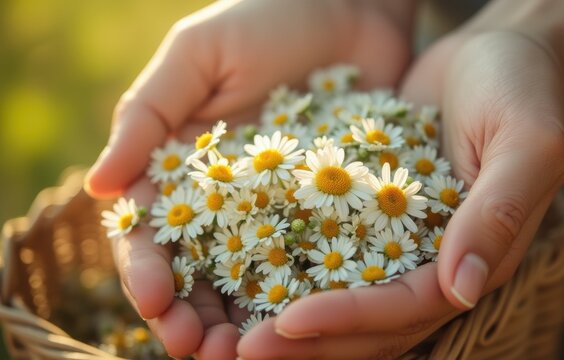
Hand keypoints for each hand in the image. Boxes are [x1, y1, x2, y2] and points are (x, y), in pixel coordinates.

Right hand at [85, 0, 413, 357]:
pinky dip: (306, 298)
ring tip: (240, 356)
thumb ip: (148, 117)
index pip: (155, 233)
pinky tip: (304, 326)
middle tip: (196, 348)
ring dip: (243, 321)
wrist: (351, 8)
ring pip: (254, 281)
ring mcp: (282, 211)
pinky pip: (317, 261)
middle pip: (201, 272)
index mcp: (185, 169)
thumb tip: (98, 188)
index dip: (149, 269)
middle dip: (192, 313)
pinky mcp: (334, 211)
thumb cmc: (267, 20)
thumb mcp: (198, 56)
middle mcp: (230, 200)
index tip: (156, 299)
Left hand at [236, 31, 563, 358]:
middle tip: (239, 351)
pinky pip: (330, 250)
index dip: (349, 318)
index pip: (407, 306)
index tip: (287, 322)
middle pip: (368, 321)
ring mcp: (401, 241)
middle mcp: (435, 262)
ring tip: (228, 333)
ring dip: (290, 320)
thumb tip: (463, 289)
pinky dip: (291, 269)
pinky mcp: (373, 215)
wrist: (494, 55)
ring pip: (343, 298)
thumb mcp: (527, 141)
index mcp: (476, 257)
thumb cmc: (521, 88)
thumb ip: (499, 212)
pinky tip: (242, 271)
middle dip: (307, 340)